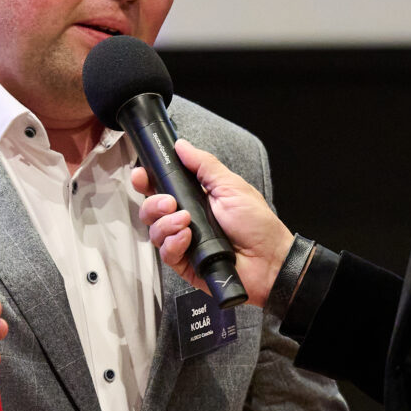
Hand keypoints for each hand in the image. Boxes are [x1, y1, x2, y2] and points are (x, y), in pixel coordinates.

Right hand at [130, 140, 293, 306]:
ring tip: (185, 221)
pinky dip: (173, 244)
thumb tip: (182, 146)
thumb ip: (204, 165)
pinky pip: (166, 254)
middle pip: (151, 210)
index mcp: (196, 198)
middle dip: (154, 204)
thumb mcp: (231, 186)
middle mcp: (186, 219)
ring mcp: (184, 242)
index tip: (141, 175)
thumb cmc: (257, 224)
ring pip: (155, 232)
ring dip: (165, 224)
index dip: (147, 181)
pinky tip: (187, 238)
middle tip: (170, 202)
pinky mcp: (185, 264)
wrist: (269, 260)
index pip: (162, 188)